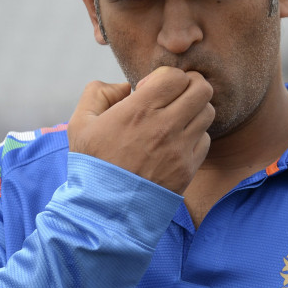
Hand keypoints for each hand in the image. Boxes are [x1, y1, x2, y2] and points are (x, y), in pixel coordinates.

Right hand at [67, 66, 213, 193]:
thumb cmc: (92, 165)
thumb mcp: (80, 124)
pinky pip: (205, 140)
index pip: (176, 76)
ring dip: (194, 109)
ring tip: (176, 118)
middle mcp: (165, 125)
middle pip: (201, 88)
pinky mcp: (188, 168)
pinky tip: (177, 141)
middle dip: (189, 85)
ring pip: (207, 112)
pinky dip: (195, 135)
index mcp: (139, 110)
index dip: (166, 77)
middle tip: (174, 96)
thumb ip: (98, 93)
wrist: (104, 211)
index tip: (151, 89)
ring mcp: (180, 148)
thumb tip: (124, 86)